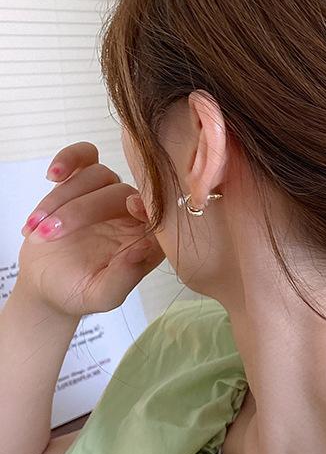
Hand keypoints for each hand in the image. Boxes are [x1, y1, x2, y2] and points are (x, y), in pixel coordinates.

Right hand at [16, 141, 164, 316]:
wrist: (48, 285)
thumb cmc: (79, 293)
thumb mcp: (101, 296)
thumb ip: (124, 278)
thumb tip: (142, 250)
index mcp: (148, 238)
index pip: (159, 212)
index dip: (148, 206)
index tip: (131, 207)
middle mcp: (132, 213)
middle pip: (120, 192)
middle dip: (82, 211)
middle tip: (50, 234)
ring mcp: (107, 194)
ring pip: (98, 175)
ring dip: (63, 198)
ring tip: (38, 228)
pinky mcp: (83, 183)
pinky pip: (84, 157)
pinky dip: (69, 158)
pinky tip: (53, 174)